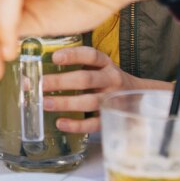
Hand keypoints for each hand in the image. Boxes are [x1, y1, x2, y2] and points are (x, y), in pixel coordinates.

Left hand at [40, 46, 165, 132]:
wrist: (140, 98)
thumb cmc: (108, 80)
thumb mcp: (99, 68)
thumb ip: (78, 66)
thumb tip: (41, 68)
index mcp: (106, 64)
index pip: (91, 56)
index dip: (73, 55)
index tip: (54, 57)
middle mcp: (111, 79)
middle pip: (86, 79)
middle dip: (61, 82)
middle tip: (40, 84)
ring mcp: (112, 100)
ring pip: (89, 102)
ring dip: (66, 103)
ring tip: (45, 103)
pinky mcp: (111, 118)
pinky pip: (93, 123)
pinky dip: (76, 125)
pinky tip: (60, 122)